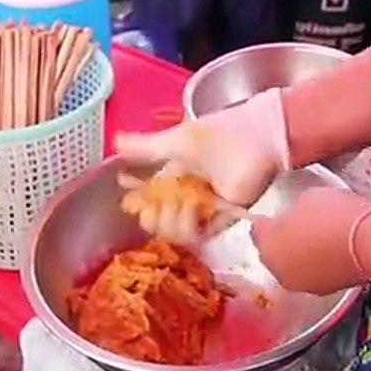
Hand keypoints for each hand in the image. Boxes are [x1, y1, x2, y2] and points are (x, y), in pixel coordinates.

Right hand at [115, 89, 288, 239]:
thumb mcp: (175, 141)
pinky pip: (196, 236)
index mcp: (174, 179)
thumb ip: (145, 147)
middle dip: (151, 217)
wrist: (256, 139)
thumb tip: (114, 143)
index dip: (137, 204)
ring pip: (173, 234)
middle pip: (157, 224)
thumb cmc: (220, 134)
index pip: (146, 202)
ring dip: (169, 221)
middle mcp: (186, 198)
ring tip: (179, 203)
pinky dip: (187, 225)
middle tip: (156, 203)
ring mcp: (203, 211)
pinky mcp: (221, 221)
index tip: (133, 196)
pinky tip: (190, 207)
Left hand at [250, 187, 370, 294]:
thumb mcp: (307, 199)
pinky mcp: (324, 292)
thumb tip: (294, 218)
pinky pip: (314, 275)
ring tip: (319, 240)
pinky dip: (318, 266)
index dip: (267, 221)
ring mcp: (300, 285)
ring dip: (301, 257)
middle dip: (282, 242)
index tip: (277, 214)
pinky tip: (332, 253)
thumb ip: (292, 212)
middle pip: (274, 253)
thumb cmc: (333, 213)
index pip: (257, 231)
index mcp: (266, 244)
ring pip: (294, 267)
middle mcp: (277, 270)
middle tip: (299, 226)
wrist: (367, 242)